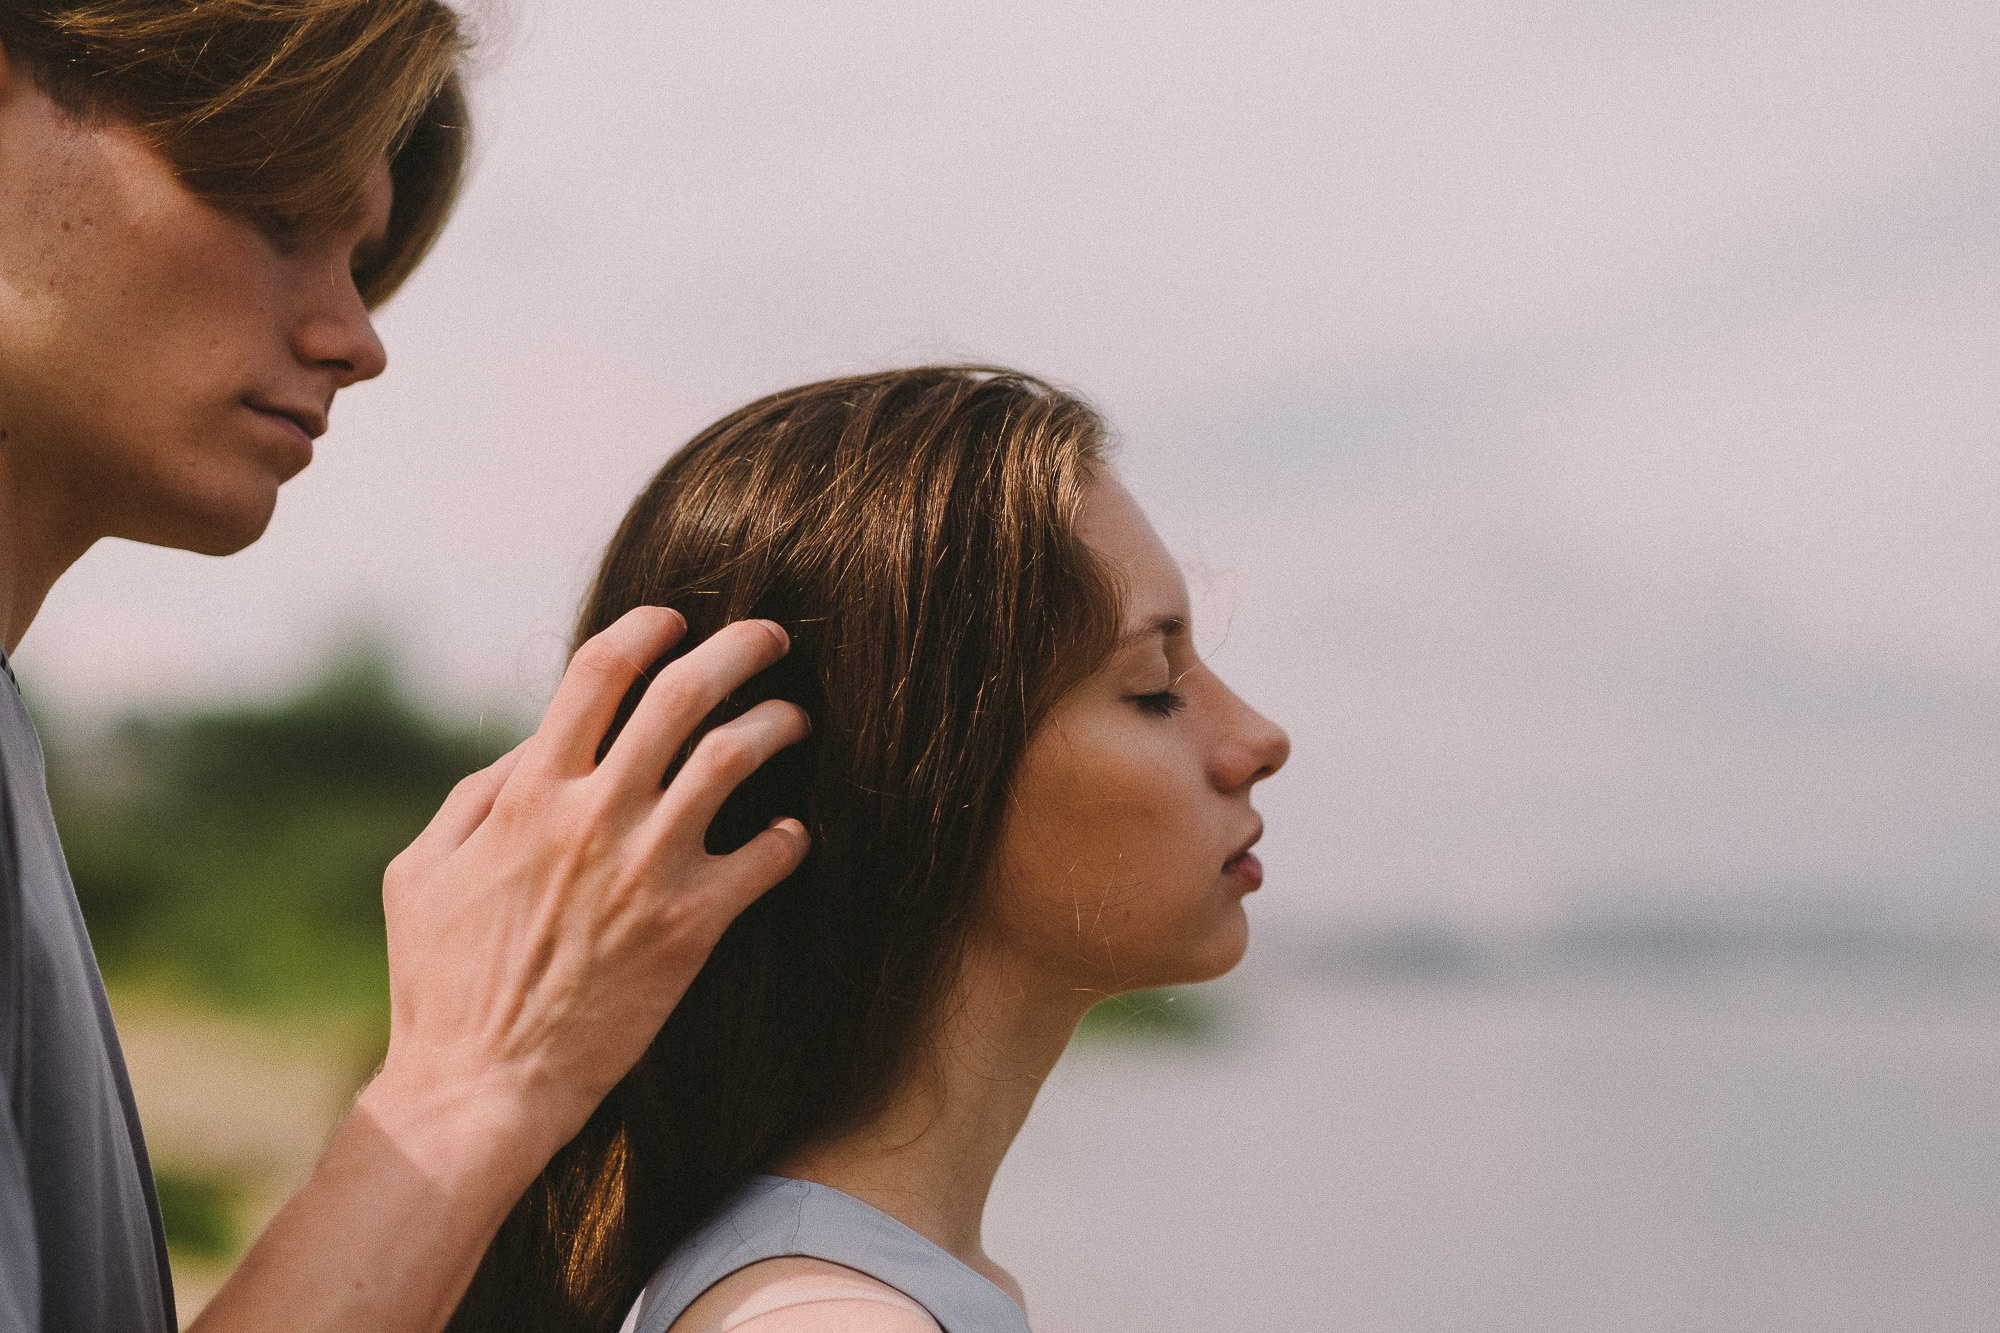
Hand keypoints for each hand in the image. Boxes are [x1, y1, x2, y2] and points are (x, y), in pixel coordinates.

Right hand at [360, 606, 810, 1159]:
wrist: (483, 1088)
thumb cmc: (440, 984)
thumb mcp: (421, 872)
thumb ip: (476, 796)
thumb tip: (530, 746)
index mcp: (529, 793)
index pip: (599, 672)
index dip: (647, 628)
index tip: (677, 619)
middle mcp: (595, 815)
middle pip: (684, 694)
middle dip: (738, 650)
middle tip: (771, 639)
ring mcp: (649, 867)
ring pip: (736, 758)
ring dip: (777, 724)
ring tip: (794, 719)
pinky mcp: (693, 926)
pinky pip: (768, 856)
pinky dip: (791, 835)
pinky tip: (793, 833)